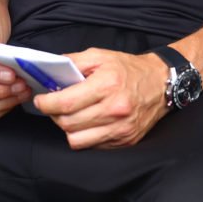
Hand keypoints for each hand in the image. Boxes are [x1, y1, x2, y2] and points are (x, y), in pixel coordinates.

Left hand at [33, 48, 168, 149]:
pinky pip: (93, 145)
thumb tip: (49, 72)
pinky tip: (89, 122)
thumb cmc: (129, 69)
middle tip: (54, 106)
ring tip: (71, 116)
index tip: (41, 100)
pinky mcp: (125, 140)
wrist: (161, 83)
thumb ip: (72, 62)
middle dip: (55, 115)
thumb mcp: (100, 56)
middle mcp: (115, 110)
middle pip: (68, 123)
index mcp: (107, 85)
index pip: (65, 103)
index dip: (46, 104)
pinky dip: (85, 135)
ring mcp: (121, 129)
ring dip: (68, 128)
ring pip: (77, 140)